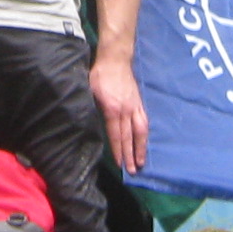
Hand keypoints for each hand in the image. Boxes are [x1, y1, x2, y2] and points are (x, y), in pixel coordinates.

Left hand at [90, 51, 147, 175]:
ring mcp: (135, 107)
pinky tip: (144, 143)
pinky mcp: (139, 103)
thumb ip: (92, 109)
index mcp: (112, 109)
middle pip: (129, 137)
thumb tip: (88, 125)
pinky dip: (145, 135)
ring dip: (141, 148)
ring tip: (142, 162)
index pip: (115, 135)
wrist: (116, 60)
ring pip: (140, 131)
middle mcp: (126, 110)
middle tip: (132, 171)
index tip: (120, 165)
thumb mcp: (89, 91)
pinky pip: (144, 122)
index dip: (118, 151)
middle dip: (130, 155)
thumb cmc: (100, 75)